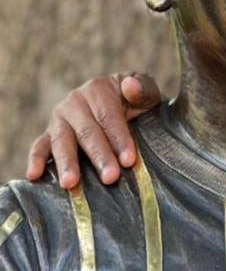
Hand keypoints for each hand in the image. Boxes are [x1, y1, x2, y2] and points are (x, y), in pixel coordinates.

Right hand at [26, 74, 162, 187]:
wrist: (125, 107)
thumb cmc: (138, 103)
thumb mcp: (146, 93)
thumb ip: (143, 89)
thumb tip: (131, 86)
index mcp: (97, 90)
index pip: (108, 117)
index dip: (119, 139)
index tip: (129, 160)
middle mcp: (75, 103)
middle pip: (87, 132)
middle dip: (99, 156)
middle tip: (110, 178)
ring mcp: (60, 120)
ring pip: (61, 141)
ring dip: (66, 163)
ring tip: (71, 184)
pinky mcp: (50, 135)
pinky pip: (40, 146)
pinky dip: (36, 160)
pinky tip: (33, 176)